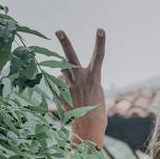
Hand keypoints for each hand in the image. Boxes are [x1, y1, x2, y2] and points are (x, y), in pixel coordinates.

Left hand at [55, 29, 106, 145]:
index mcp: (94, 78)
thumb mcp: (96, 93)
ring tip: (76, 93)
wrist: (87, 129)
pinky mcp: (59, 92)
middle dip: (65, 42)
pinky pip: (61, 85)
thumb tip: (63, 73)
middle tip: (58, 31)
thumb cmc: (96, 112)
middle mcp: (80, 78)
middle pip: (70, 56)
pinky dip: (65, 90)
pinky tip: (71, 101)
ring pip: (64, 72)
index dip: (100, 42)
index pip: (99, 56)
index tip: (100, 30)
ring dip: (68, 77)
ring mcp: (68, 85)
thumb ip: (83, 79)